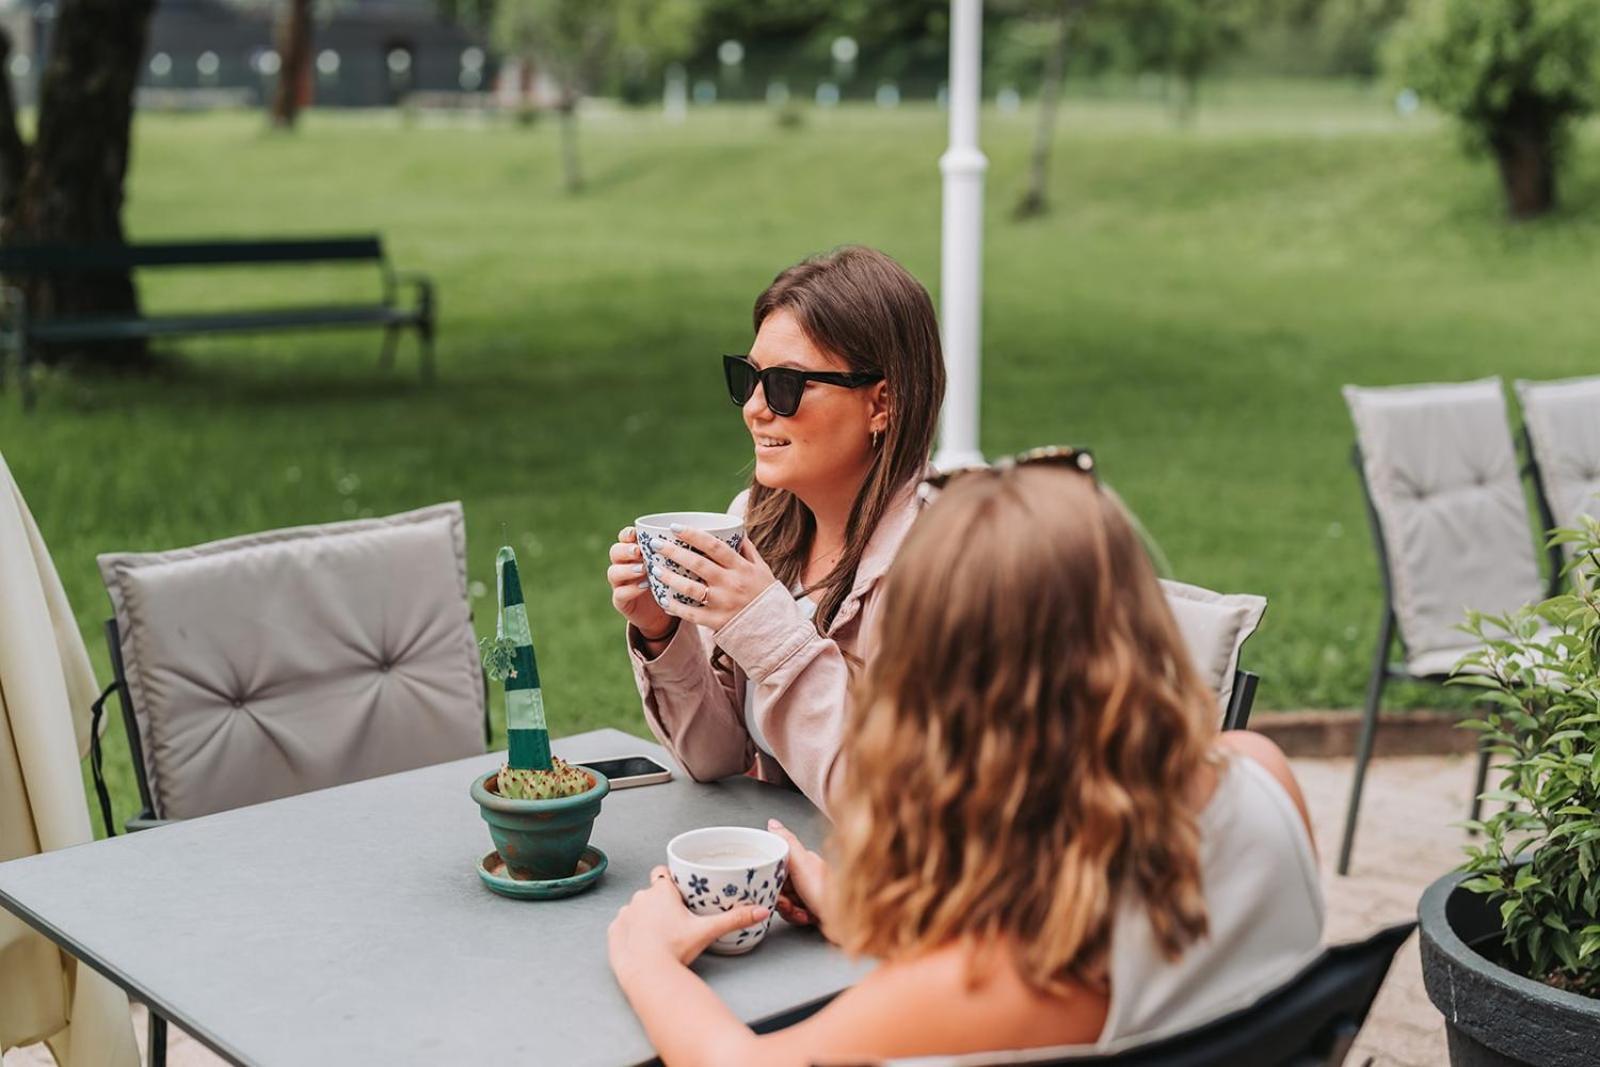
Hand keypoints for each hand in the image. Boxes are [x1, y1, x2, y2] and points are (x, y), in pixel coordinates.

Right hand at [607, 526, 676, 640]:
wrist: (663, 614)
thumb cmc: (673, 582)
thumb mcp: (677, 565)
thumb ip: (681, 550)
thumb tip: (708, 532)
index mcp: (635, 551)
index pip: (625, 536)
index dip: (628, 533)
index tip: (637, 533)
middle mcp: (624, 564)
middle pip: (615, 551)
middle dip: (626, 550)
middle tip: (640, 551)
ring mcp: (620, 583)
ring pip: (614, 572)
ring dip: (628, 569)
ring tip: (643, 568)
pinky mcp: (621, 601)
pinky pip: (620, 593)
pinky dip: (631, 589)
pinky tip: (644, 586)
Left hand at [608, 866, 769, 975]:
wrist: (647, 972)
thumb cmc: (674, 949)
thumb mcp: (707, 931)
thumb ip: (734, 918)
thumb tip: (760, 910)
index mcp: (661, 891)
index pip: (663, 873)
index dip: (670, 881)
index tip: (679, 893)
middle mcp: (640, 897)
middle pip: (651, 893)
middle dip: (661, 903)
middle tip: (676, 920)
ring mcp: (624, 914)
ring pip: (636, 908)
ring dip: (645, 916)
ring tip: (659, 934)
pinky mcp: (614, 931)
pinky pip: (623, 924)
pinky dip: (630, 931)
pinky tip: (642, 942)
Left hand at [645, 526, 777, 631]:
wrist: (777, 631)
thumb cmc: (767, 596)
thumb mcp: (763, 570)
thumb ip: (748, 550)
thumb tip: (737, 530)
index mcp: (742, 568)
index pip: (714, 546)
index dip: (693, 535)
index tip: (675, 527)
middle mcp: (731, 584)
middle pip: (697, 564)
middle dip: (673, 552)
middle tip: (655, 544)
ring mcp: (723, 604)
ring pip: (689, 588)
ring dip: (669, 578)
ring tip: (654, 569)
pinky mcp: (717, 622)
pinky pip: (691, 613)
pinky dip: (675, 606)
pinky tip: (663, 599)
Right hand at [768, 819, 831, 935]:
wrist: (845, 919)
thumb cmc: (827, 892)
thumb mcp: (801, 863)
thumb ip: (786, 842)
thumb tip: (773, 823)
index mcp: (804, 861)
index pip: (776, 866)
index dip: (770, 878)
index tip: (772, 886)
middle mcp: (807, 875)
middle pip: (779, 886)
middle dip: (781, 899)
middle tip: (789, 903)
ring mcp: (810, 892)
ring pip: (785, 902)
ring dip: (790, 910)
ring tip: (800, 910)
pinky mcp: (812, 909)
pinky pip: (795, 913)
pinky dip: (798, 917)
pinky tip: (807, 916)